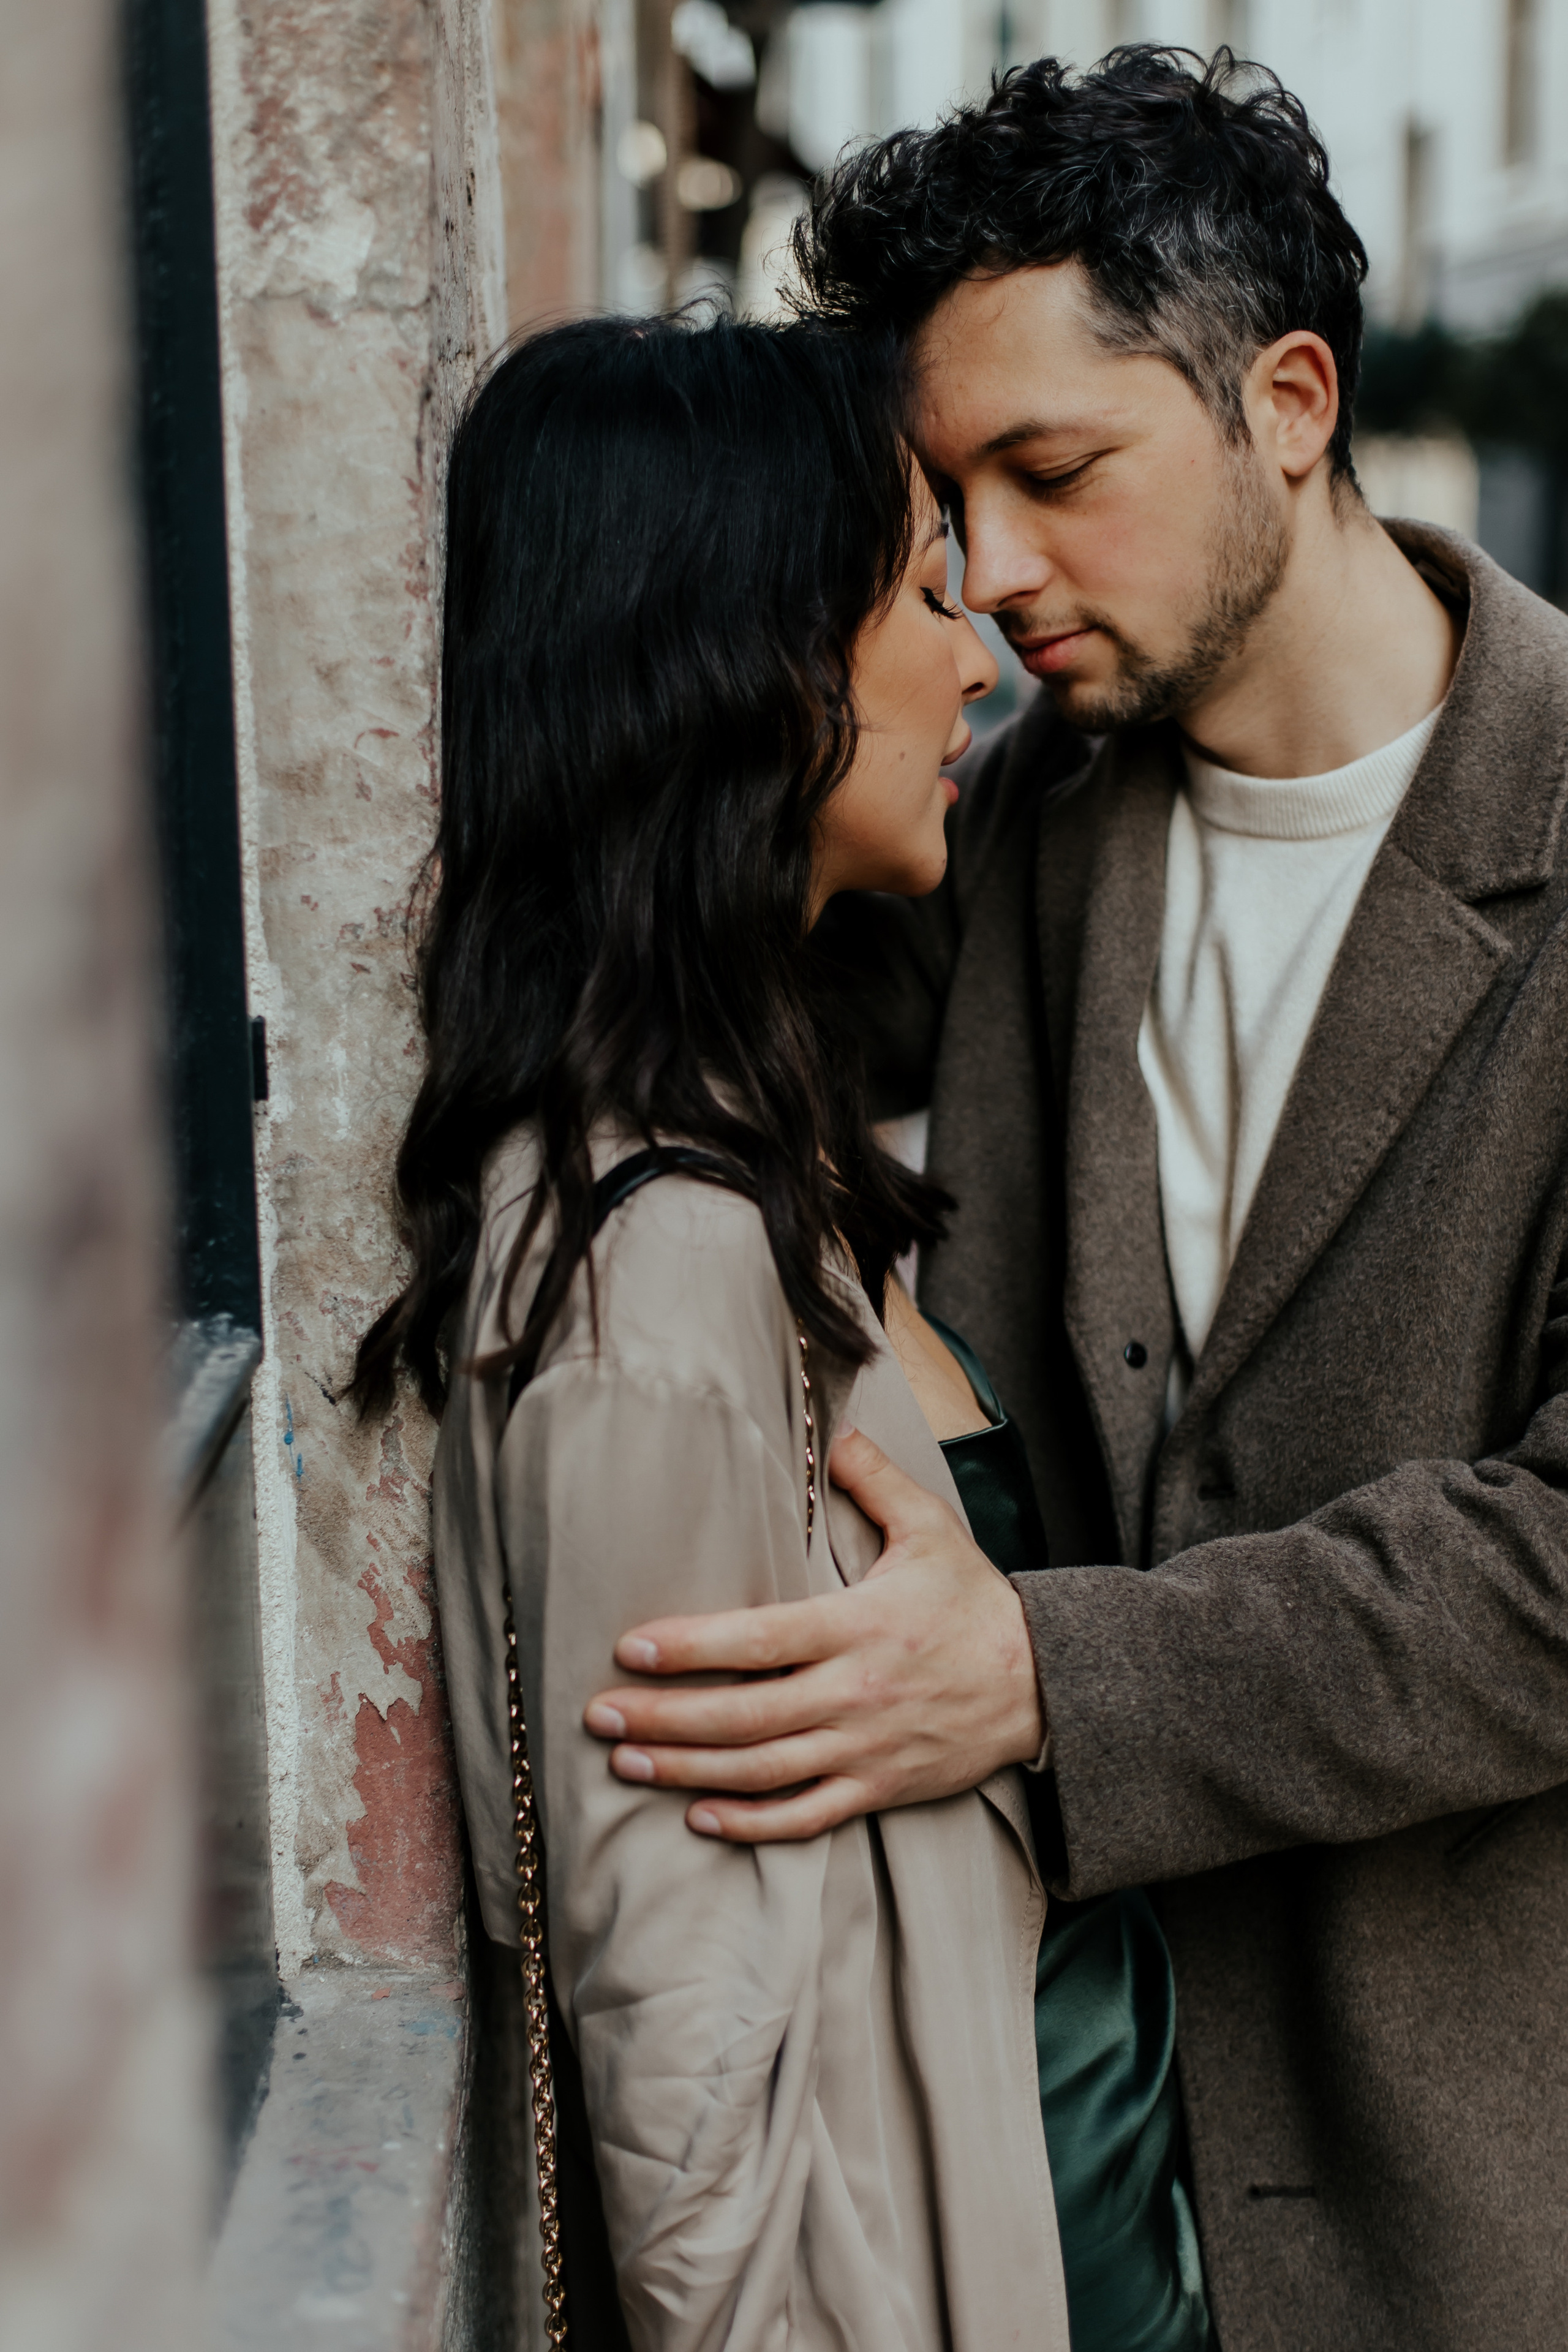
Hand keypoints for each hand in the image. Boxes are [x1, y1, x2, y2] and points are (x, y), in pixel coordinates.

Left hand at [581, 1427, 1045, 1839]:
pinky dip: (751, 1823)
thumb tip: (833, 1433)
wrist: (1046, 1683)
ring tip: (627, 1765)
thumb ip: (875, 1481)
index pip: (758, 1640)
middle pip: (744, 1717)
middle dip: (665, 1719)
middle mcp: (855, 1692)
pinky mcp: (881, 1788)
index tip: (630, 1649)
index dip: (690, 1648)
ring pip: (763, 1770)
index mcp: (859, 1624)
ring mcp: (866, 1747)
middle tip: (600, 1717)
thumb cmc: (976, 1603)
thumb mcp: (932, 1529)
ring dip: (688, 1771)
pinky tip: (700, 1816)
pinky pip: (807, 1816)